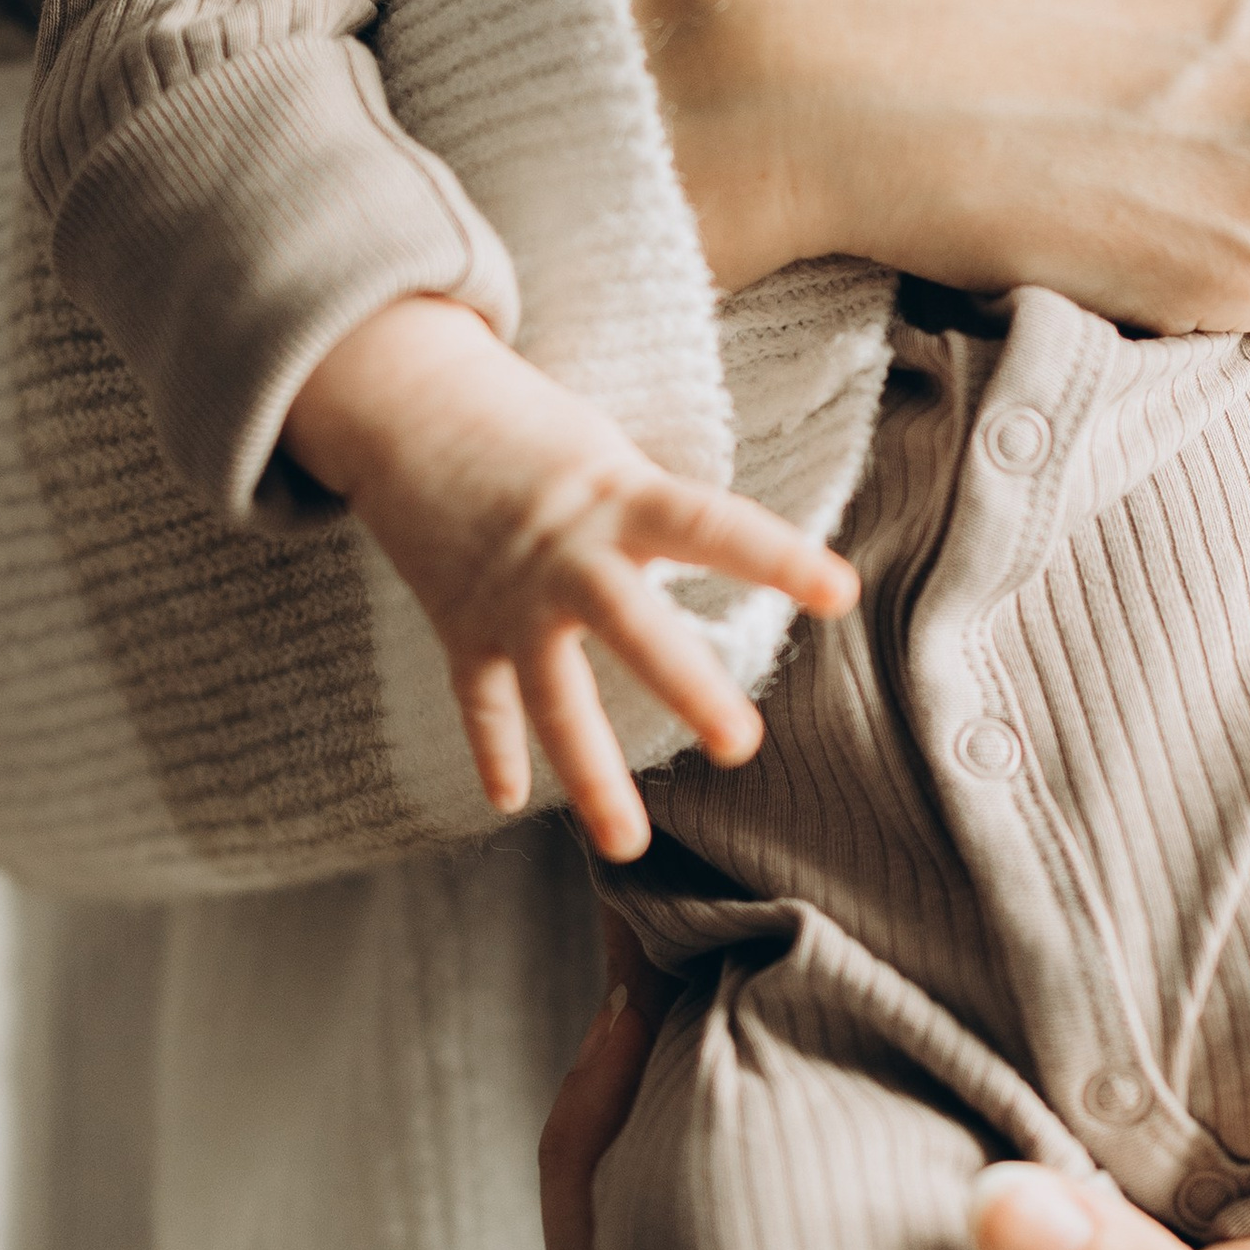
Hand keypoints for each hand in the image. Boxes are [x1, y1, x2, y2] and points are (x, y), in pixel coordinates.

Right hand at [285, 299, 855, 857]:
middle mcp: (567, 556)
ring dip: (592, 776)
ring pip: (553, 697)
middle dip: (687, 688)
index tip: (840, 593)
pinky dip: (492, 749)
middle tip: (742, 745)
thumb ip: (659, 517)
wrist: (409, 403)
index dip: (779, 559)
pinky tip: (509, 800)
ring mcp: (508, 598)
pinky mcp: (460, 622)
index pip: (714, 529)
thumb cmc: (533, 428)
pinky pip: (479, 701)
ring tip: (628, 846)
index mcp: (621, 499)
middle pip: (634, 629)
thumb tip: (729, 560)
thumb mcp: (611, 454)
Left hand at [541, 952, 1249, 1249]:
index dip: (597, 1169)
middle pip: (661, 1226)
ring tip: (740, 920)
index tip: (630, 1010)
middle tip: (663, 922)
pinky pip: (844, 1164)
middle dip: (646, 1076)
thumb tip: (999, 1206)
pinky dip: (824, 1072)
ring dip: (732, 1064)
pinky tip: (860, 972)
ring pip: (746, 1189)